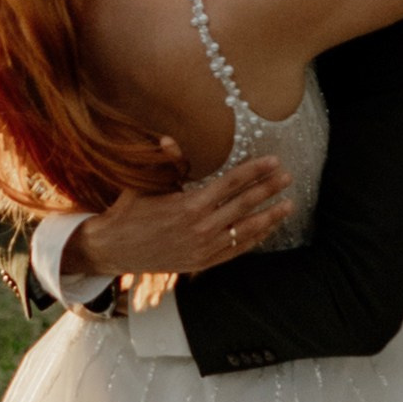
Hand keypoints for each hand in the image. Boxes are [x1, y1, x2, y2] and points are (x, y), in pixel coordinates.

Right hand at [70, 150, 294, 282]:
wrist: (113, 249)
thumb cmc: (129, 212)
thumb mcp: (146, 183)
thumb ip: (166, 163)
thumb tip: (170, 138)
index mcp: (189, 204)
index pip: (231, 184)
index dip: (254, 171)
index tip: (273, 161)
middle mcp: (200, 227)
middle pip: (244, 205)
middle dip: (269, 189)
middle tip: (288, 177)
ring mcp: (203, 247)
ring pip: (246, 230)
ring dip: (270, 216)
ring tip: (289, 205)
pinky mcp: (202, 262)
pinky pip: (236, 250)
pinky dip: (254, 239)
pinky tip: (267, 229)